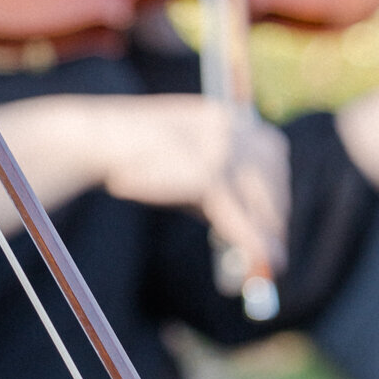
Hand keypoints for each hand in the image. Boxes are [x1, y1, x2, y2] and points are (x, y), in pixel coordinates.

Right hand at [95, 95, 289, 274]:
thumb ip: (215, 186)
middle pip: (273, 178)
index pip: (271, 152)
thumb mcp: (185, 163)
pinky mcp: (211, 175)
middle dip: (275, 215)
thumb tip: (243, 227)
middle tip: (274, 249)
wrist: (101, 142)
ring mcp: (224, 149)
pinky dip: (255, 245)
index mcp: (227, 115)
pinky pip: (241, 219)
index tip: (275, 216)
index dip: (278, 188)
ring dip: (267, 235)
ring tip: (268, 263)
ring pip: (261, 201)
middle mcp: (232, 126)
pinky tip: (265, 262)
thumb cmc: (134, 157)